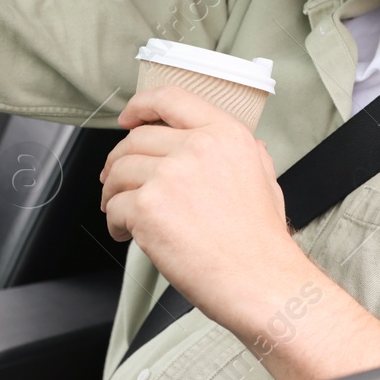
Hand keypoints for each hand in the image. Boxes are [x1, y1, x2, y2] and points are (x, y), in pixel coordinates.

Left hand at [102, 84, 379, 379]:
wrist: (260, 281)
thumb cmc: (262, 241)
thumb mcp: (265, 179)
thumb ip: (246, 153)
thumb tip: (237, 144)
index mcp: (225, 134)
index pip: (171, 99)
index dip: (141, 105)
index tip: (128, 117)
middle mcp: (197, 148)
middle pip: (136, 139)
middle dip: (119, 160)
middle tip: (116, 179)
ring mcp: (170, 176)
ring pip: (118, 171)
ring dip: (113, 192)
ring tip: (122, 211)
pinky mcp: (148, 207)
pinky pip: (114, 206)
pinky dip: (114, 221)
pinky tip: (127, 234)